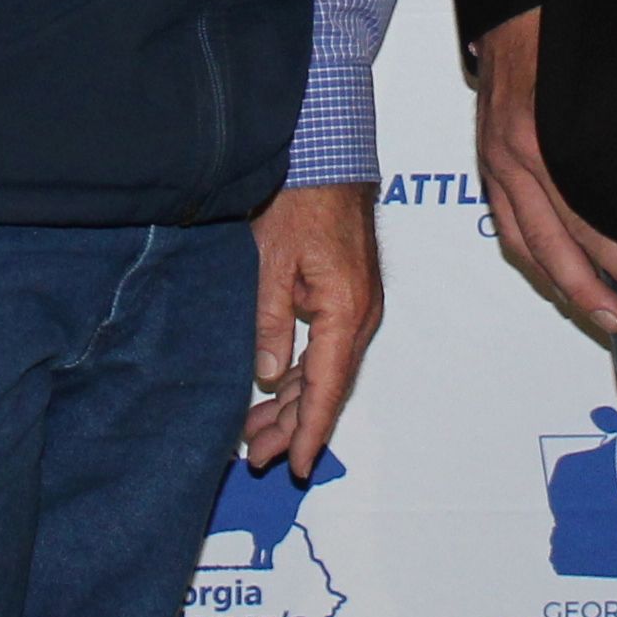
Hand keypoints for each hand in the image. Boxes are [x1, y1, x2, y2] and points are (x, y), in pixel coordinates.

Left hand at [243, 183, 383, 480]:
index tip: (297, 465)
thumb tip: (269, 373)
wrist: (327, 151)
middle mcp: (359, 313)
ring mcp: (355, 304)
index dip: (310, 431)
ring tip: (258, 434)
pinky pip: (323, 347)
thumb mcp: (271, 257)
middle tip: (256, 456)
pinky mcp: (344, 293)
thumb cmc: (301, 196)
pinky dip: (300, 372)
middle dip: (292, 425)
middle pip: (326, 385)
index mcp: (346, 309)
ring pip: (323, 369)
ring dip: (293, 402)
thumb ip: (270, 317)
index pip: (326, 386)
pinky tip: (276, 390)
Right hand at [474, 11, 616, 341]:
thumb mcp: (607, 69)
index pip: (590, 215)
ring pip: (529, 243)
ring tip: (610, 315)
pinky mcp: (488, 156)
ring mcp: (494, 158)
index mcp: (542, 133)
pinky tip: (562, 281)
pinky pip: (508, 224)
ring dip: (571, 286)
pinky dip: (536, 258)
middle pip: (563, 241)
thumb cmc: (565, 20)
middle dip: (612, 281)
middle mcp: (512, 153)